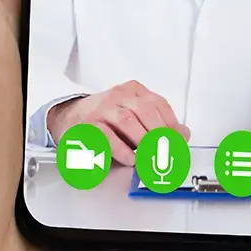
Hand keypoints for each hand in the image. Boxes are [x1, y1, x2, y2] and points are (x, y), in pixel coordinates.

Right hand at [48, 83, 187, 164]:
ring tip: (151, 156)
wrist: (68, 117)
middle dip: (160, 133)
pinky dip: (122, 149)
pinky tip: (130, 159)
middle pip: (145, 111)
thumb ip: (157, 123)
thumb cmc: (105, 119)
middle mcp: (117, 96)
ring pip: (128, 121)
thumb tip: (182, 134)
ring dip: (143, 141)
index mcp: (132, 90)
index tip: (179, 140)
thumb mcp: (133, 114)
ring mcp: (101, 109)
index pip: (158, 104)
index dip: (172, 124)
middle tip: (168, 151)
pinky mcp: (88, 126)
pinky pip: (107, 136)